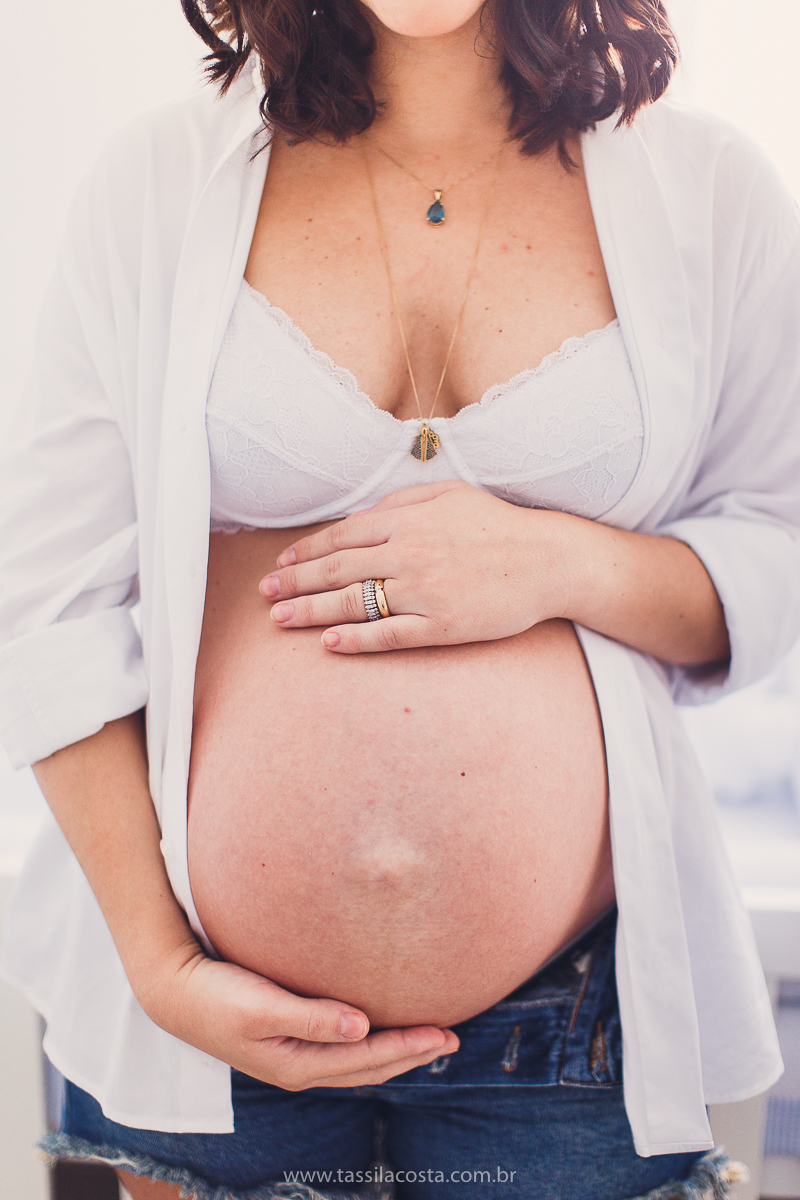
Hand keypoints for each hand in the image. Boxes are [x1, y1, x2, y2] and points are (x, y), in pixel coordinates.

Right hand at [139, 939, 458, 1089]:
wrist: (175, 992)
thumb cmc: (216, 995)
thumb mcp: (261, 1007)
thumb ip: (311, 1019)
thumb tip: (362, 1028)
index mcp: (298, 1065)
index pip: (368, 1060)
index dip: (409, 1048)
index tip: (444, 1034)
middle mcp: (300, 1068)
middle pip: (369, 1067)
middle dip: (412, 1054)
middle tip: (453, 1038)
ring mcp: (294, 1057)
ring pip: (358, 1061)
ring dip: (395, 1051)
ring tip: (428, 1037)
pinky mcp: (287, 1040)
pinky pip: (343, 1048)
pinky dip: (371, 1041)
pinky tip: (379, 1028)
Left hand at [260, 480, 569, 652]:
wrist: (548, 559)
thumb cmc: (498, 526)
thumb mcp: (449, 496)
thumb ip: (401, 504)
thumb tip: (359, 516)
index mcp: (407, 521)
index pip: (341, 537)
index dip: (305, 552)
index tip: (281, 563)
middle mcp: (408, 554)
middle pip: (337, 569)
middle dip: (294, 582)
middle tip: (265, 594)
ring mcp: (423, 592)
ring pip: (353, 602)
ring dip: (311, 611)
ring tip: (280, 619)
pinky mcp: (441, 625)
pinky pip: (389, 634)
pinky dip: (355, 639)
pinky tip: (329, 644)